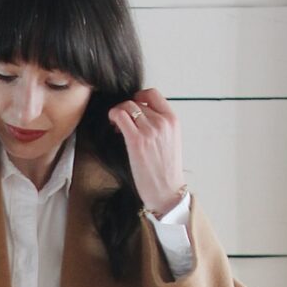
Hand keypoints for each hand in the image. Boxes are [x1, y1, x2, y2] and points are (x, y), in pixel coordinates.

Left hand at [107, 88, 186, 214]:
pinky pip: (120, 116)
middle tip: (121, 123)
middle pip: (137, 102)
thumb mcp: (171, 141)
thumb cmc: (166, 171)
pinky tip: (113, 126)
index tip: (133, 107)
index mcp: (173, 120)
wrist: (167, 192)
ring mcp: (150, 130)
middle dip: (126, 109)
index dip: (139, 97)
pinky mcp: (136, 140)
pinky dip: (113, 116)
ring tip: (117, 127)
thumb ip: (160, 125)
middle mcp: (162, 122)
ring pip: (127, 106)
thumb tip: (142, 115)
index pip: (153, 94)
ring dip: (118, 113)